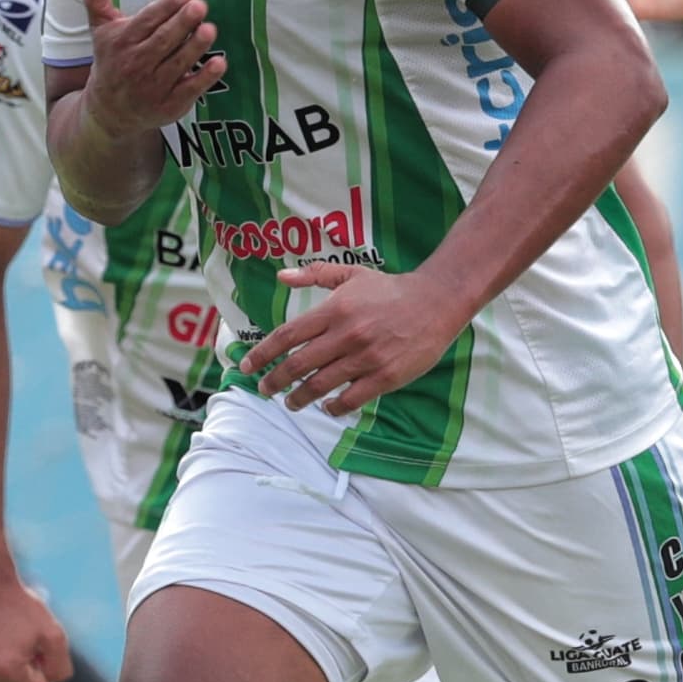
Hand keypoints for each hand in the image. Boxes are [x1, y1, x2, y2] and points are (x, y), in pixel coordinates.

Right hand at [79, 0, 225, 142]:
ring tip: (209, 29)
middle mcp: (136, 63)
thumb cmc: (112, 61)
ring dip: (194, 47)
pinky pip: (189, 89)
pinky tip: (219, 63)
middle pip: (163, 40)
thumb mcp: (101, 30)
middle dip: (182, 23)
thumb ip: (97, 0)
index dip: (167, 6)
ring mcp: (154, 86)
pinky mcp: (169, 104)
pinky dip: (204, 77)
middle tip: (200, 5)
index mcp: (122, 41)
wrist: (109, 111)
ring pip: (177, 63)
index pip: (147, 21)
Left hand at [242, 264, 467, 415]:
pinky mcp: (385, 377)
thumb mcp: (351, 274)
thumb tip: (282, 276)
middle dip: (274, 381)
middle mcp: (346, 335)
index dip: (262, 353)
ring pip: (320, 386)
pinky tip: (327, 407)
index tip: (246, 367)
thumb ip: (315, 274)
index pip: (287, 336)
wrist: (436, 302)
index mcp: (334, 310)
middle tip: (264, 390)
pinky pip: (351, 400)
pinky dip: (334, 407)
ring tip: (291, 402)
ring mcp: (365, 358)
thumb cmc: (390, 289)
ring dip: (299, 398)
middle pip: (298, 365)